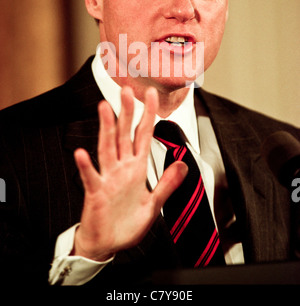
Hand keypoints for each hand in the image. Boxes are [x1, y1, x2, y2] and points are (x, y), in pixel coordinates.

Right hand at [73, 86, 187, 261]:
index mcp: (136, 169)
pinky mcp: (95, 193)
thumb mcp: (154, 204)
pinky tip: (82, 154)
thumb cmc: (127, 224)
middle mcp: (121, 169)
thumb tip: (182, 163)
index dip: (147, 115)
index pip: (143, 135)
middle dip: (126, 112)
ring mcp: (107, 178)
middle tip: (127, 90)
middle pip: (124, 134)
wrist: (107, 244)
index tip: (151, 95)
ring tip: (104, 108)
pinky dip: (86, 166)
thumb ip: (167, 183)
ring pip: (107, 148)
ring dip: (106, 128)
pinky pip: (91, 177)